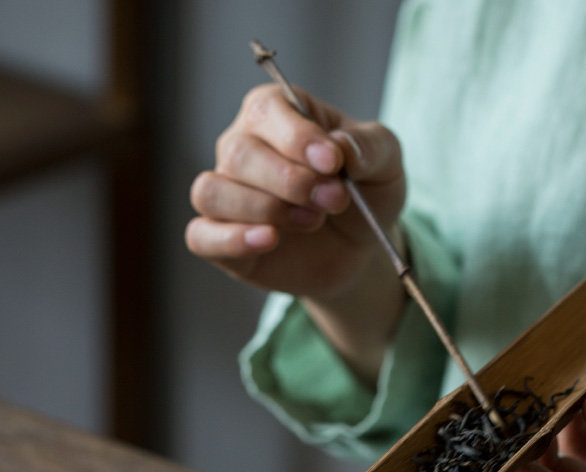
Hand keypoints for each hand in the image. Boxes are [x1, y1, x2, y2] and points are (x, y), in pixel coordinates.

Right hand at [185, 84, 406, 380]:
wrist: (358, 247)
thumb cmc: (365, 190)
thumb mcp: (385, 161)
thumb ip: (368, 146)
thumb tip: (339, 145)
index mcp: (275, 113)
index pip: (266, 111)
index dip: (297, 137)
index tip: (333, 162)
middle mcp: (240, 147)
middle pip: (239, 154)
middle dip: (291, 181)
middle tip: (335, 200)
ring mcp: (226, 195)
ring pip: (213, 192)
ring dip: (264, 209)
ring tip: (312, 222)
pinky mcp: (221, 240)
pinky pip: (201, 237)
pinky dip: (231, 240)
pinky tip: (269, 241)